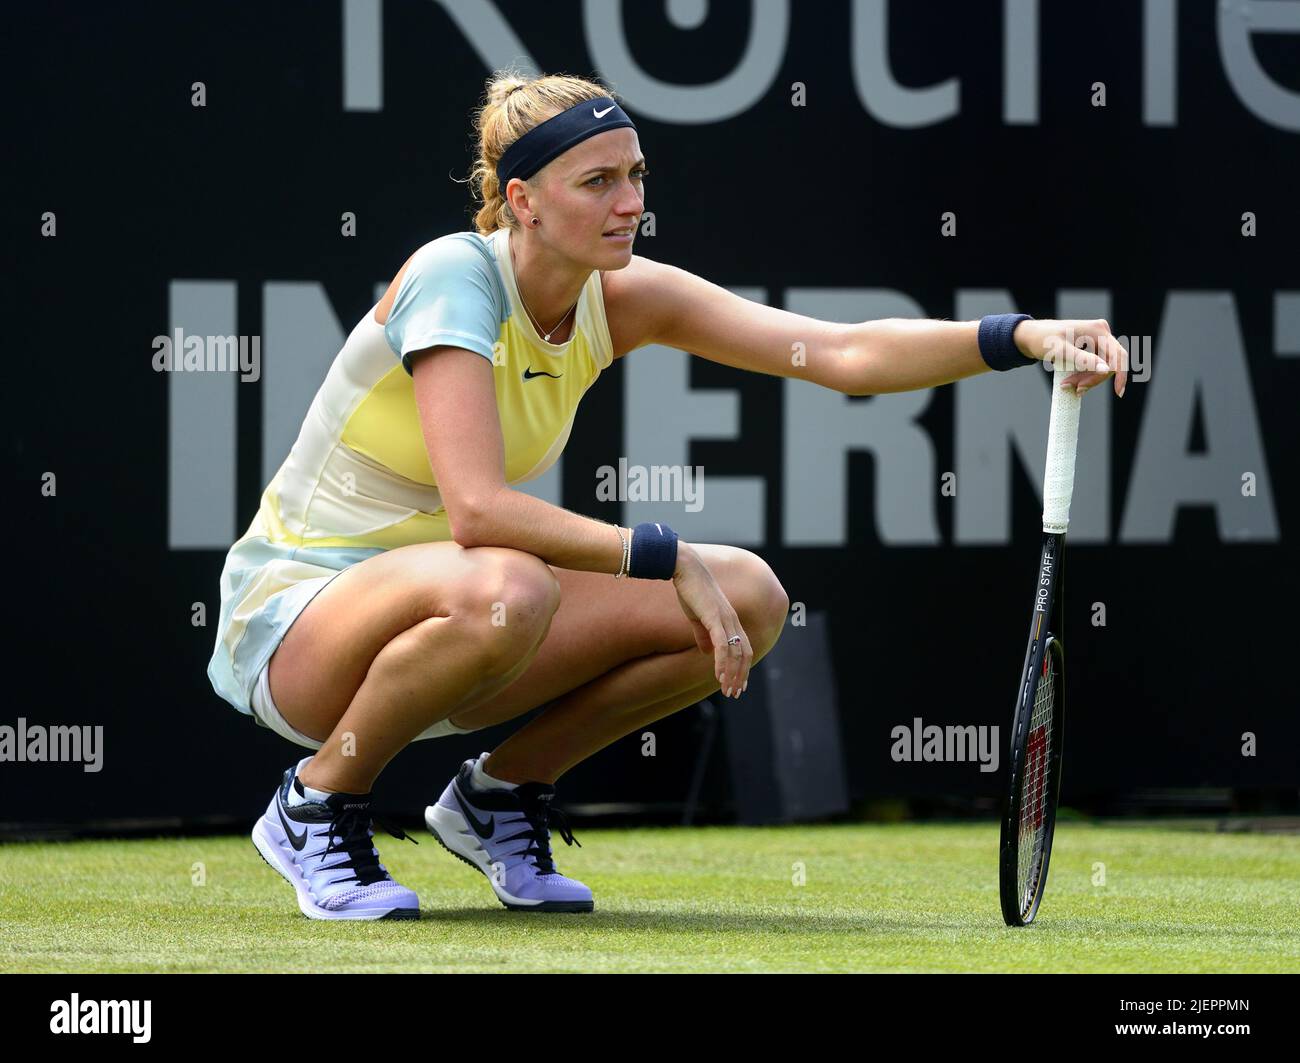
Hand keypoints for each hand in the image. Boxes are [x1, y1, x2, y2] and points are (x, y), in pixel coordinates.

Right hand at [671, 544, 751, 698]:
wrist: (685, 569)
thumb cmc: (690, 590)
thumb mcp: (697, 617)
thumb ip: (703, 635)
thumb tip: (707, 652)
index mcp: (730, 620)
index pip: (743, 648)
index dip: (743, 667)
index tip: (738, 684)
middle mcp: (732, 620)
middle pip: (744, 653)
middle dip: (740, 675)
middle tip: (734, 693)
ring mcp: (725, 619)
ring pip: (735, 652)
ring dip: (732, 673)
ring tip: (727, 690)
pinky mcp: (714, 617)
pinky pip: (722, 644)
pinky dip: (723, 662)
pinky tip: (719, 675)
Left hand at [1013, 318, 1128, 398]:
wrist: (1031, 336)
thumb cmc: (1042, 341)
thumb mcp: (1062, 352)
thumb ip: (1084, 360)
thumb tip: (1107, 370)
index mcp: (1097, 330)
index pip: (1118, 355)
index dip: (1120, 375)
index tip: (1117, 393)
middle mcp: (1101, 331)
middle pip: (1110, 362)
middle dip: (1095, 379)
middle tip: (1076, 390)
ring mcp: (1098, 338)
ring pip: (1103, 365)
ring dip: (1089, 379)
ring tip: (1069, 386)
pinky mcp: (1093, 345)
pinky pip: (1097, 364)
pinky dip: (1087, 375)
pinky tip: (1074, 382)